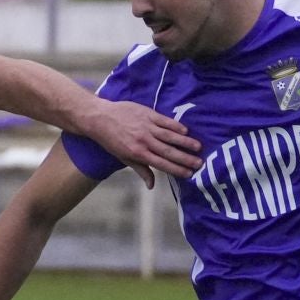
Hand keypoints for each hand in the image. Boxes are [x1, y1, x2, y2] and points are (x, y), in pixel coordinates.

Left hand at [81, 100, 200, 187]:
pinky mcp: (147, 114)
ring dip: (185, 142)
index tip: (190, 173)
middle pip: (169, 151)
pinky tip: (185, 130)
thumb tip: (152, 185)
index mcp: (139, 154)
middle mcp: (145, 141)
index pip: (162, 164)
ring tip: (198, 147)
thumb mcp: (124, 158)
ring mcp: (147, 127)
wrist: (100, 118)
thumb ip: (141, 170)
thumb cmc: (111, 141)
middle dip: (185, 158)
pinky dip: (176, 126)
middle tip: (200, 163)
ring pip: (170, 136)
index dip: (177, 169)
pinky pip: (165, 121)